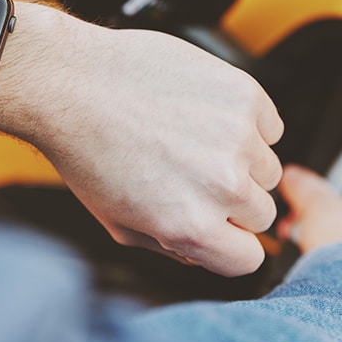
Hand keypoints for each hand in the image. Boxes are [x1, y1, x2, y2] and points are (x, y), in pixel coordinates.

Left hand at [0, 2, 283, 275]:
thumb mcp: (119, 223)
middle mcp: (221, 185)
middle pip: (261, 211)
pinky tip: (205, 114)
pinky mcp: (243, 94)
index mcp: (191, 226)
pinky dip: (246, 122)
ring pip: (267, 167)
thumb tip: (208, 249)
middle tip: (194, 173)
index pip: (249, 258)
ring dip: (240, 159)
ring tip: (193, 139)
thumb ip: (172, 246)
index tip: (217, 224)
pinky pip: (270, 125)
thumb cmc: (85, 149)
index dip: (229, 242)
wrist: (71, 83)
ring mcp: (237, 136)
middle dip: (232, 199)